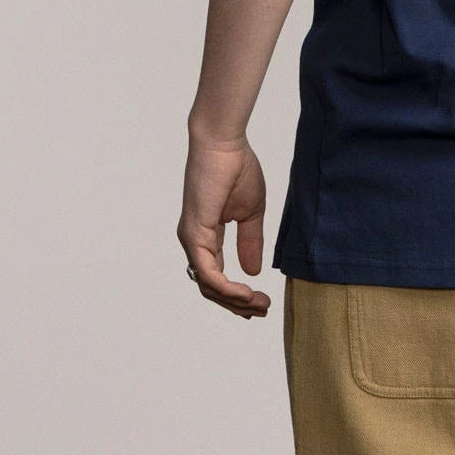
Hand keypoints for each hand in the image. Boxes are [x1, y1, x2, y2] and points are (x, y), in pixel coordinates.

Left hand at [177, 136, 269, 318]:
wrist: (224, 143)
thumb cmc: (236, 168)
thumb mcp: (251, 212)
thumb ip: (250, 241)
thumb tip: (253, 271)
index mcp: (206, 236)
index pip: (217, 276)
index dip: (237, 294)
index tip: (261, 303)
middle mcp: (195, 242)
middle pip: (211, 288)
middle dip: (237, 304)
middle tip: (262, 311)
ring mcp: (192, 240)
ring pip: (208, 286)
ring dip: (234, 300)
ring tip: (258, 304)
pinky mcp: (194, 234)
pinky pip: (207, 273)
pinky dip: (226, 288)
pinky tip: (245, 292)